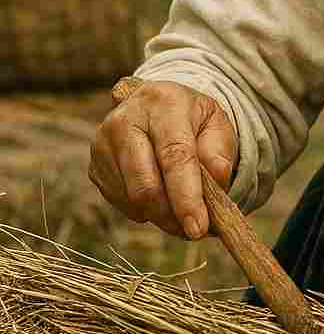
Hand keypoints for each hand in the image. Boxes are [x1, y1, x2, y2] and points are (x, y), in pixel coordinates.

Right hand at [88, 79, 237, 239]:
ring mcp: (103, 144)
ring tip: (183, 212)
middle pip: (146, 184)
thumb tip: (216, 181)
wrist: (159, 106)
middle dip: (172, 215)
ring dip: (162, 216)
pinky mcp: (95, 167)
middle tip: (195, 230)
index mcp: (163, 103)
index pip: (174, 156)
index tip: (198, 227)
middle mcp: (126, 120)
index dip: (186, 196)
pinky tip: (161, 199)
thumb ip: (220, 151)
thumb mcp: (217, 124)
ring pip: (133, 200)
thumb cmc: (192, 119)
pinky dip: (145, 211)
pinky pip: (121, 203)